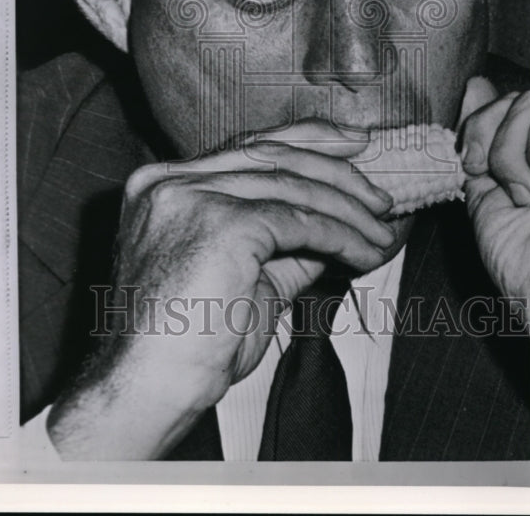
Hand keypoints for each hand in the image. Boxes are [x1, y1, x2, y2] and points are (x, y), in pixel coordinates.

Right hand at [47, 120, 404, 457]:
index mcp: (163, 184)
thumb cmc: (187, 344)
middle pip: (270, 154)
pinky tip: (363, 252)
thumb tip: (333, 224)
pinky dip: (340, 235)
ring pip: (289, 185)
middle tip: (378, 194)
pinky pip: (298, 220)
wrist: (150, 389)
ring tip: (379, 233)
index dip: (305, 141)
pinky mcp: (220, 223)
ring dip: (347, 209)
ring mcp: (191, 196)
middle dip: (335, 170)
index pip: (245, 146)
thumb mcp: (242, 275)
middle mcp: (170, 179)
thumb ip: (280, 242)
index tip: (350, 146)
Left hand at [459, 77, 529, 415]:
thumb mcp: (489, 190)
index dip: (484, 125)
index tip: (476, 166)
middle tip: (518, 193)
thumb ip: (484, 135)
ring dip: (527, 159)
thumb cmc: (527, 260)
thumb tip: (478, 84)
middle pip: (529, 94)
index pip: (513, 95)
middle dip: (503, 146)